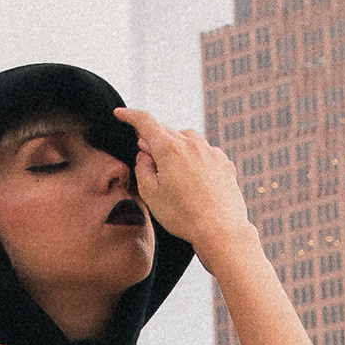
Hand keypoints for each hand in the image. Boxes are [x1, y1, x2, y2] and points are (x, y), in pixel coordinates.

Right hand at [116, 106, 250, 257]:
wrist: (221, 230)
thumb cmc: (183, 216)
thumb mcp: (150, 194)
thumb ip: (142, 168)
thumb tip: (145, 154)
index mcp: (169, 148)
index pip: (145, 122)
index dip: (130, 116)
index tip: (120, 114)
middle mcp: (192, 144)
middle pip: (166, 132)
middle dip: (153, 140)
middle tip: (146, 156)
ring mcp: (211, 152)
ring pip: (187, 139)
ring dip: (175, 147)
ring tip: (172, 170)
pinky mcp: (224, 163)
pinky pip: (205, 152)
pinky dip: (195, 158)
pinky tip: (194, 176)